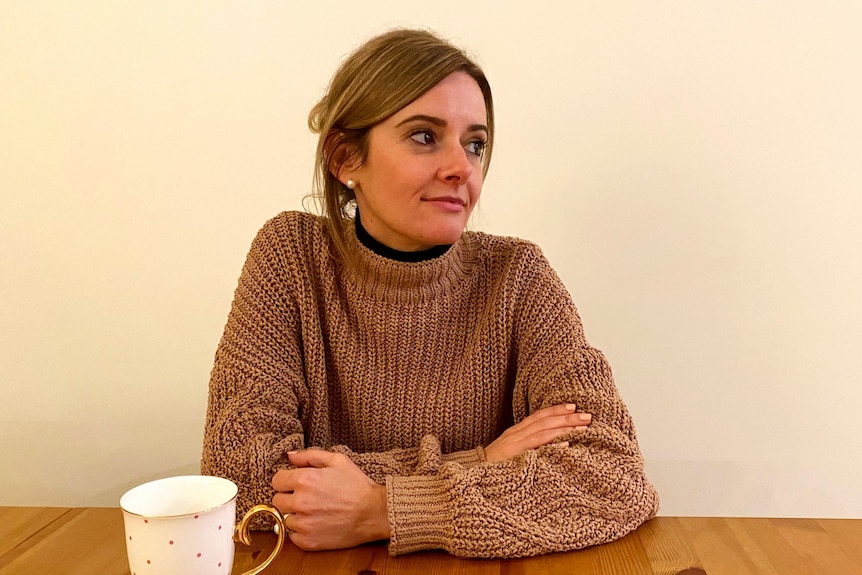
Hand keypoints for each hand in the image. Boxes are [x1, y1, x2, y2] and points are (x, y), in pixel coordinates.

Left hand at [271, 449, 389, 550]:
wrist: (373, 512)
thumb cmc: (357, 486)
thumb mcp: (337, 461)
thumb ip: (310, 456)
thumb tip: (290, 456)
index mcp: (304, 480)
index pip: (276, 481)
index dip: (285, 480)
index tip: (294, 483)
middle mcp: (300, 502)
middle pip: (277, 500)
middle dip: (288, 497)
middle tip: (305, 497)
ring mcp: (303, 524)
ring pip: (285, 519)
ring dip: (295, 515)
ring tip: (313, 511)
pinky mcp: (308, 541)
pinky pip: (292, 536)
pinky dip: (300, 531)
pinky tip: (315, 523)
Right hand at [484, 403, 590, 462]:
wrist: (470, 475)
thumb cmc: (493, 468)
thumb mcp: (510, 452)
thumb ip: (526, 446)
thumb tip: (551, 445)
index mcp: (515, 432)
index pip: (538, 416)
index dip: (555, 410)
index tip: (573, 406)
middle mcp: (515, 435)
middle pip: (544, 421)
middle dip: (567, 418)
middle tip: (587, 416)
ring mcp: (514, 445)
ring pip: (543, 432)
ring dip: (564, 429)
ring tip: (583, 428)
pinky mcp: (513, 457)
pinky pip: (534, 449)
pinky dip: (551, 446)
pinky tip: (565, 446)